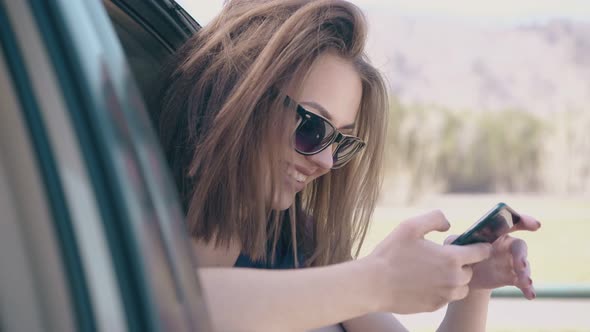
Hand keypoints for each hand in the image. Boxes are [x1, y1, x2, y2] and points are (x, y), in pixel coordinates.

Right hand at [367, 210, 491, 313]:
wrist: (374, 284)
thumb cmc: (391, 253)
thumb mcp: (411, 226)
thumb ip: (435, 218)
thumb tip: (448, 226)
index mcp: (451, 258)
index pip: (481, 252)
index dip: (479, 246)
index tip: (470, 244)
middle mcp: (453, 279)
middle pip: (470, 270)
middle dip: (461, 263)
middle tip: (439, 256)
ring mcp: (445, 296)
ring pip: (461, 287)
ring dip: (453, 278)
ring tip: (432, 270)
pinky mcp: (435, 306)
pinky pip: (446, 297)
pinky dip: (440, 290)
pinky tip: (422, 282)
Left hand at [445, 214, 540, 299]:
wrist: (463, 277)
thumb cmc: (459, 255)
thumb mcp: (453, 247)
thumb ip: (455, 242)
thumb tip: (456, 241)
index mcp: (493, 233)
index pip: (510, 223)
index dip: (523, 221)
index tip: (535, 225)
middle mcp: (506, 245)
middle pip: (519, 246)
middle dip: (521, 255)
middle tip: (520, 265)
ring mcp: (511, 261)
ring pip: (523, 265)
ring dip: (525, 273)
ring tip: (525, 282)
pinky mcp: (512, 276)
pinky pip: (523, 281)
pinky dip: (527, 288)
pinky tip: (530, 294)